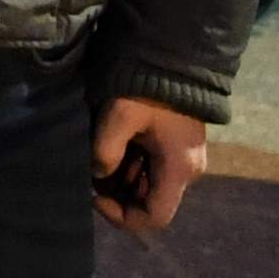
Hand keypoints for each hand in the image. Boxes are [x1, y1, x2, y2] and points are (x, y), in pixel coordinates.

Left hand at [89, 97, 207, 234]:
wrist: (173, 59)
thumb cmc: (148, 88)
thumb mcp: (120, 116)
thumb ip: (106, 149)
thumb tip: (98, 175)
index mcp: (178, 170)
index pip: (155, 218)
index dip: (121, 216)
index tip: (95, 195)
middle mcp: (187, 172)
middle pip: (149, 204)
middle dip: (116, 195)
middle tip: (91, 172)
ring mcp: (183, 161)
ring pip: (148, 188)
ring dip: (120, 180)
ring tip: (98, 157)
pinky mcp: (176, 149)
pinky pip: (151, 171)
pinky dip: (128, 167)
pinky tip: (111, 148)